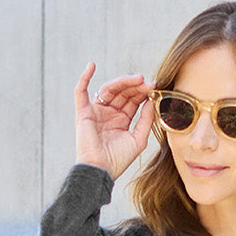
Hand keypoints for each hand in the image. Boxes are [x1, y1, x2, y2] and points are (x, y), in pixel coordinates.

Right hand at [75, 62, 154, 180]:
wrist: (100, 170)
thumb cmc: (119, 160)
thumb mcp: (138, 139)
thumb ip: (146, 120)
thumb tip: (152, 100)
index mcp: (121, 120)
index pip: (133, 100)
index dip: (142, 92)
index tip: (154, 86)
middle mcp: (109, 114)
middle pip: (122, 93)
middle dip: (135, 86)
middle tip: (147, 82)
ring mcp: (96, 112)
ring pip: (108, 89)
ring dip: (122, 81)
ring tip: (136, 78)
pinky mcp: (83, 112)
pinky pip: (81, 91)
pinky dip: (85, 77)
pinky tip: (91, 65)